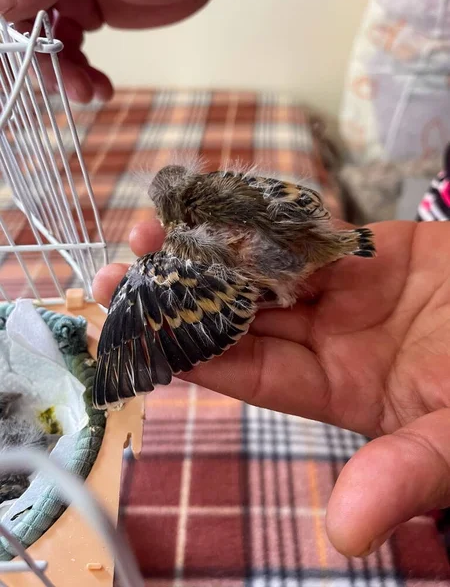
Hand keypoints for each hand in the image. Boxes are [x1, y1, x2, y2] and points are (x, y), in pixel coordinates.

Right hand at [1, 0, 230, 101]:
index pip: (11, 1)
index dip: (19, 35)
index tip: (36, 60)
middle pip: (27, 24)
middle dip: (49, 61)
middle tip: (75, 90)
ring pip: (50, 39)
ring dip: (68, 72)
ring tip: (93, 93)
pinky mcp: (94, 10)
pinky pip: (73, 45)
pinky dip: (83, 69)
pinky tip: (100, 86)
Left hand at [93, 215, 449, 556]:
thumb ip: (404, 474)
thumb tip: (345, 534)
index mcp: (333, 388)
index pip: (247, 372)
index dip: (192, 356)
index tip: (134, 337)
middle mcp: (324, 340)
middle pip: (238, 318)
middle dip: (178, 296)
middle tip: (116, 275)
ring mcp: (339, 291)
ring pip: (259, 270)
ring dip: (205, 251)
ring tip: (148, 231)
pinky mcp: (360, 249)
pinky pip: (301, 232)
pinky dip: (260, 219)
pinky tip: (213, 207)